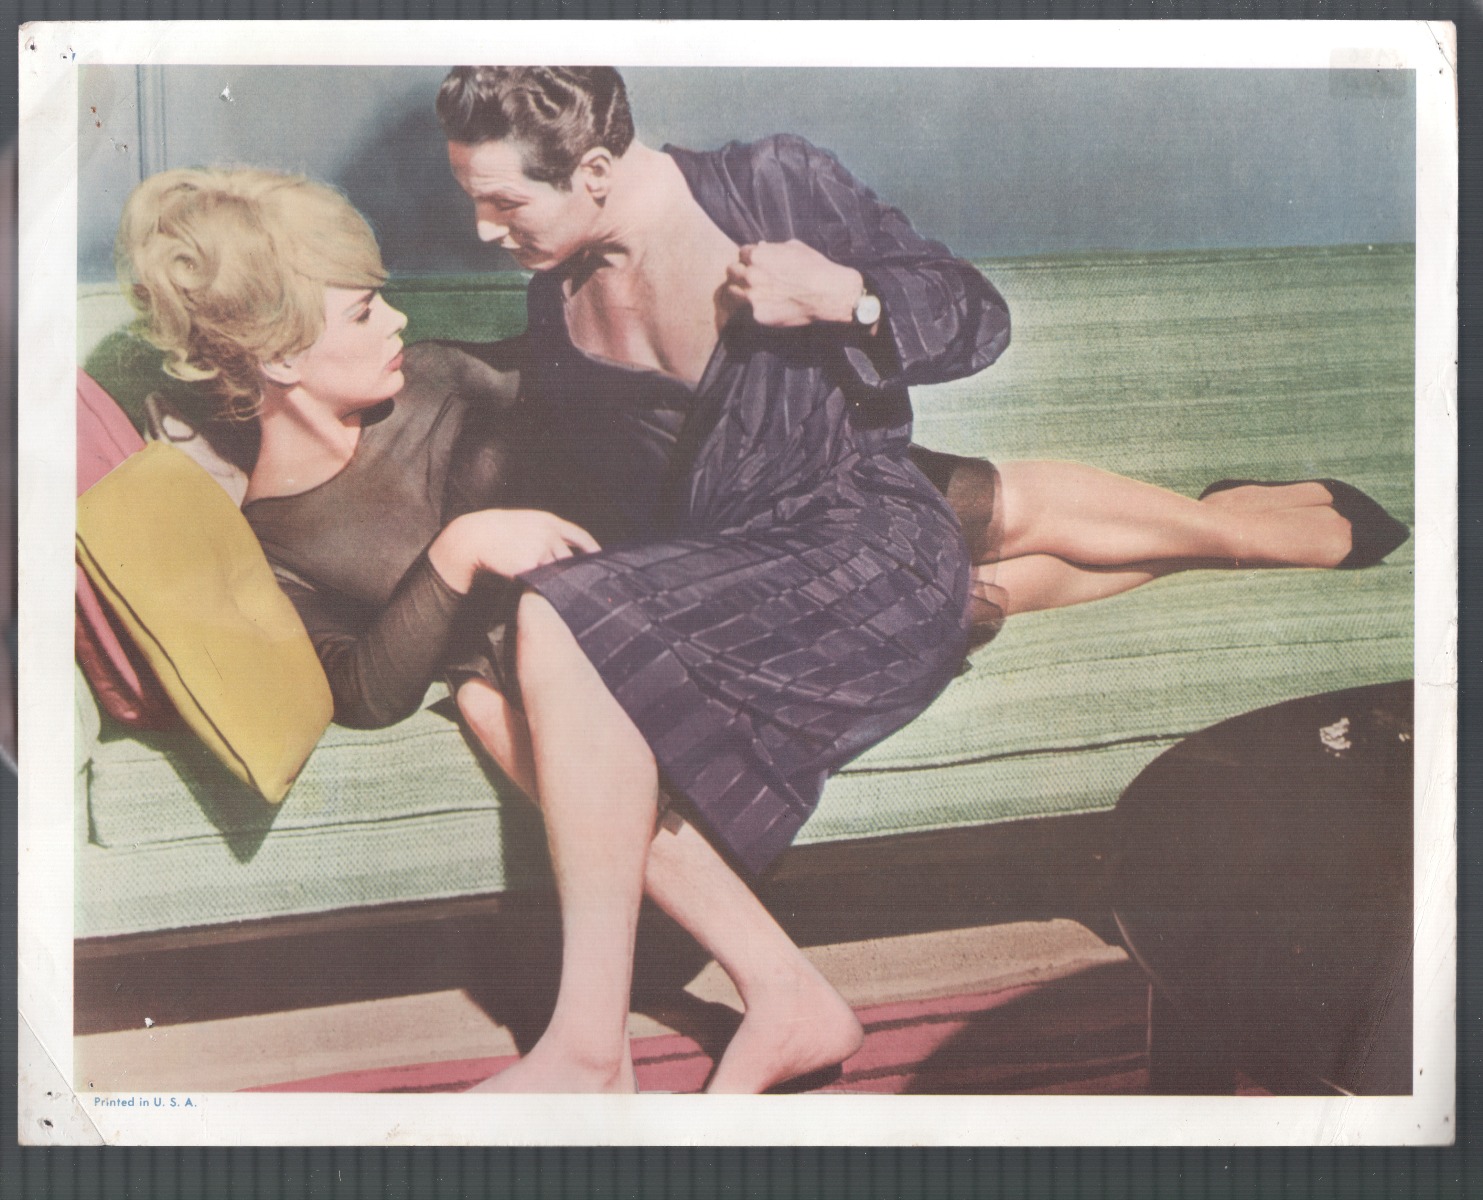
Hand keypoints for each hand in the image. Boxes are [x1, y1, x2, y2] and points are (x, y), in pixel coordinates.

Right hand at [429, 509, 600, 593]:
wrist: (477, 536)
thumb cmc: (500, 531)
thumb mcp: (527, 523)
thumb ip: (547, 534)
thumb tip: (566, 554)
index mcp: (549, 521)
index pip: (579, 535)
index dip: (592, 548)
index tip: (601, 558)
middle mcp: (548, 534)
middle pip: (569, 558)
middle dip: (574, 571)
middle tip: (583, 584)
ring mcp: (540, 549)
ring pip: (555, 571)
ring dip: (555, 579)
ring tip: (554, 587)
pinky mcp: (530, 565)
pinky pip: (540, 580)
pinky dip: (540, 584)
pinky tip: (536, 586)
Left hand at [724, 240, 865, 327]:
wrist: (828, 293)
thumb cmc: (815, 267)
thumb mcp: (794, 248)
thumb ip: (772, 248)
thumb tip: (761, 247)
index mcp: (757, 255)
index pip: (741, 254)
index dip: (749, 259)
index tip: (757, 264)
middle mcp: (750, 275)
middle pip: (731, 272)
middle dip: (740, 273)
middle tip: (751, 279)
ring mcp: (752, 297)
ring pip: (731, 292)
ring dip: (740, 291)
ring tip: (753, 294)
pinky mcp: (758, 315)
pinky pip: (746, 311)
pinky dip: (753, 309)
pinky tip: (766, 307)